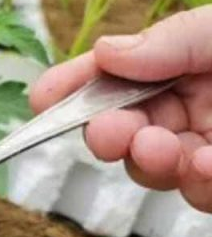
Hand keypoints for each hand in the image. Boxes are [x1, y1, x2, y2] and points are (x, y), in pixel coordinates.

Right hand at [29, 7, 211, 210]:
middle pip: (122, 129)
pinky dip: (198, 186)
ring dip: (148, 164)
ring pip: (152, 169)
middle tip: (109, 133)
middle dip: (107, 133)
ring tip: (163, 150)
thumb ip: (172, 40)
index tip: (41, 99)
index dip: (75, 88)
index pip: (115, 79)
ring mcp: (204, 150)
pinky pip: (200, 196)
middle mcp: (191, 109)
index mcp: (183, 65)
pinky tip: (206, 166)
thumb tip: (105, 51)